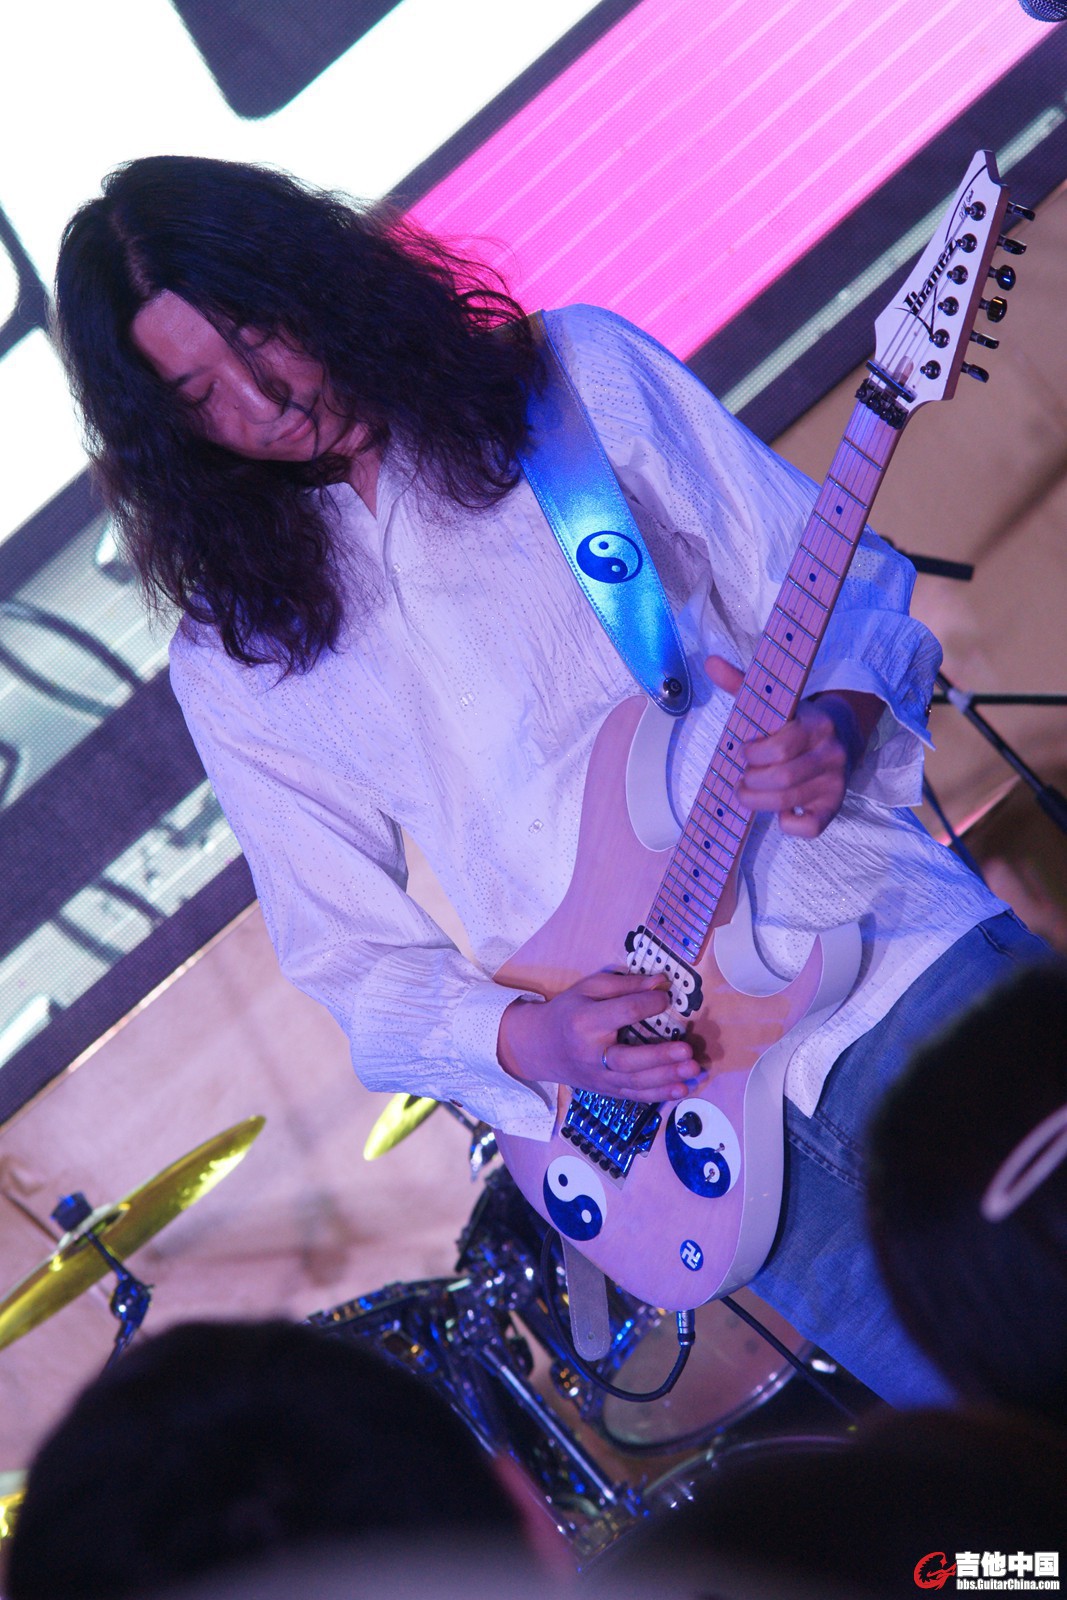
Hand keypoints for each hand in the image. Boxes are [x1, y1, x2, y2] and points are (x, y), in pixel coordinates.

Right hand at [498, 971, 701, 1099]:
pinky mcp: (605, 1091)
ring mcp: (598, 1077)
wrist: (540, 1046)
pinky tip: (680, 1090)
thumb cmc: (569, 1011)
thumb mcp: (589, 988)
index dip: (648, 1004)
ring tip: (692, 1070)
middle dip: (659, 1057)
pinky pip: (633, 1096)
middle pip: (627, 1059)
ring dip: (666, 1078)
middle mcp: (591, 1053)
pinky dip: (658, 1095)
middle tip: (687, 1051)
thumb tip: (661, 983)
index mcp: (585, 1021)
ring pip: (634, 1083)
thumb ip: (625, 985)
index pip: (622, 1013)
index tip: (667, 998)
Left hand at [706, 655, 879, 838]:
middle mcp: (831, 754)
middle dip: (750, 780)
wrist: (845, 736)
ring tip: (746, 792)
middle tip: (742, 776)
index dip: (754, 752)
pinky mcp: (835, 807)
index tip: (744, 750)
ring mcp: (835, 782)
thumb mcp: (777, 702)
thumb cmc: (798, 721)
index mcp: (817, 725)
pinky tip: (779, 810)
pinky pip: (808, 827)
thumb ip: (743, 684)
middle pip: (781, 777)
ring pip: (787, 801)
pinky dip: (786, 823)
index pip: (781, 745)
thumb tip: (710, 662)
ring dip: (756, 800)